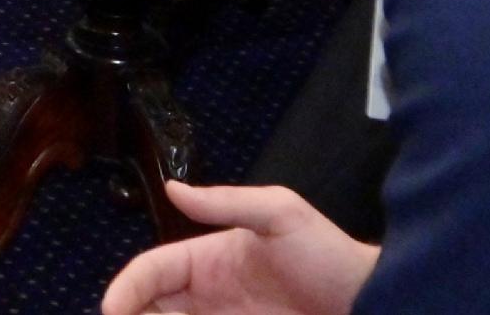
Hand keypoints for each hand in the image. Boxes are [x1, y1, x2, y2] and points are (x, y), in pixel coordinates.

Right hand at [98, 180, 376, 314]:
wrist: (377, 302)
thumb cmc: (328, 257)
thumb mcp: (280, 215)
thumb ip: (226, 202)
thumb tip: (172, 188)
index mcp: (205, 261)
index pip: (150, 272)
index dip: (125, 290)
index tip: (112, 311)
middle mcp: (205, 297)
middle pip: (149, 307)